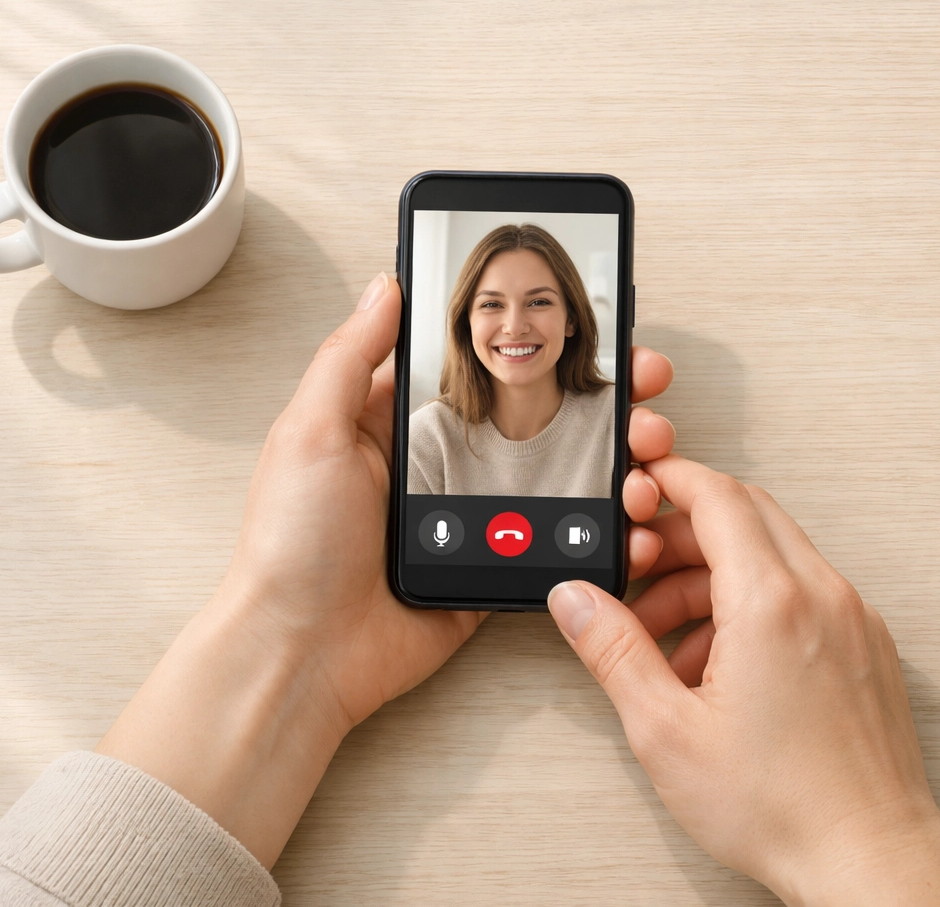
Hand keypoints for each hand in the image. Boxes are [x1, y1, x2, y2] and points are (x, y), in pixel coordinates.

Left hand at [99, 273, 675, 868]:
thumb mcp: (311, 431)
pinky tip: (631, 519)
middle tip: (642, 384)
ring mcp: (468, 516)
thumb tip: (388, 285)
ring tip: (648, 452)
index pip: (478, 367)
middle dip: (594, 398)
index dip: (534, 347)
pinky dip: (596, 531)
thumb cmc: (292, 541)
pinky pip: (550, 540)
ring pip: (553, 475)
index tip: (590, 332)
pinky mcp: (488, 566)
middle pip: (529, 416)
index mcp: (394, 423)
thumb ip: (352, 356)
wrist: (302, 653)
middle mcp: (437, 463)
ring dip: (609, 461)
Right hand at [548, 454, 939, 905]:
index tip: (641, 483)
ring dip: (710, 574)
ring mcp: (850, 617)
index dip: (672, 479)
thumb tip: (575, 601)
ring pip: (771, 553)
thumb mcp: (666, 729)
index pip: (718, 497)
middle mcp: (820, 595)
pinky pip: (799, 589)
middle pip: (745, 514)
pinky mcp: (862, 643)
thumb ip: (612, 650)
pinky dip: (750, 600)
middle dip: (681, 532)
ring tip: (669, 636)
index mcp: (770, 602)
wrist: (871, 862)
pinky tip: (717, 660)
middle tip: (640, 572)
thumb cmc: (782, 807)